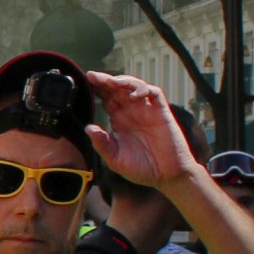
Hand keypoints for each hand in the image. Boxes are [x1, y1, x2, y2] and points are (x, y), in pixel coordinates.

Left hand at [84, 70, 202, 190]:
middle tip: (94, 77)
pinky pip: (154, 94)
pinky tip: (134, 95)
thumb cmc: (142, 168)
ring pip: (135, 86)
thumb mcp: (115, 159)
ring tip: (112, 83)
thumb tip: (88, 128)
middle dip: (106, 81)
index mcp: (119, 120)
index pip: (106, 98)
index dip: (97, 89)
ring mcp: (147, 111)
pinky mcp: (162, 113)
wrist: (167, 176)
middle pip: (117, 89)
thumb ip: (102, 144)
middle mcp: (132, 112)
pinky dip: (144, 90)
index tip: (86, 82)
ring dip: (123, 81)